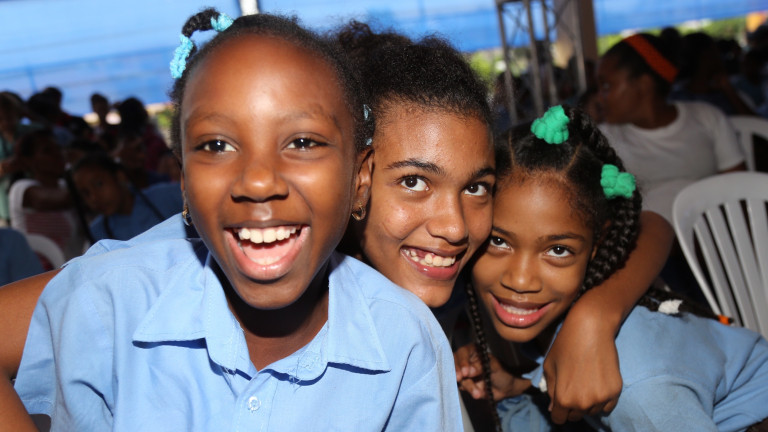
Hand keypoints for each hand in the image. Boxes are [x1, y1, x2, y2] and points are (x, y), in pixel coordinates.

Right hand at [455, 343, 529, 400]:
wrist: (506, 387)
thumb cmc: (502, 372)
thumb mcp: (494, 366)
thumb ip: (482, 366)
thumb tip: (469, 371)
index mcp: (473, 351)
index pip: (463, 352)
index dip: (462, 361)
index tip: (464, 372)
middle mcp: (466, 360)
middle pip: (455, 363)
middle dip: (458, 372)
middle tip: (461, 379)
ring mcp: (465, 373)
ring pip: (460, 378)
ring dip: (468, 386)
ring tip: (478, 393)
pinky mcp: (465, 384)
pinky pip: (463, 387)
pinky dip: (469, 391)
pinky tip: (477, 393)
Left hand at [543, 305, 621, 423]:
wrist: (591, 329)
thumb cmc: (565, 345)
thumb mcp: (549, 367)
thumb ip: (550, 390)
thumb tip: (554, 408)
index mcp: (564, 398)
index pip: (559, 419)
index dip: (557, 411)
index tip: (559, 402)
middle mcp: (583, 403)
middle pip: (575, 416)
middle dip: (571, 406)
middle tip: (573, 387)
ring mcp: (601, 398)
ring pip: (592, 411)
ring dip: (587, 403)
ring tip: (585, 382)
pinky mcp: (615, 391)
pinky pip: (607, 406)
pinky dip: (602, 400)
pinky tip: (597, 383)